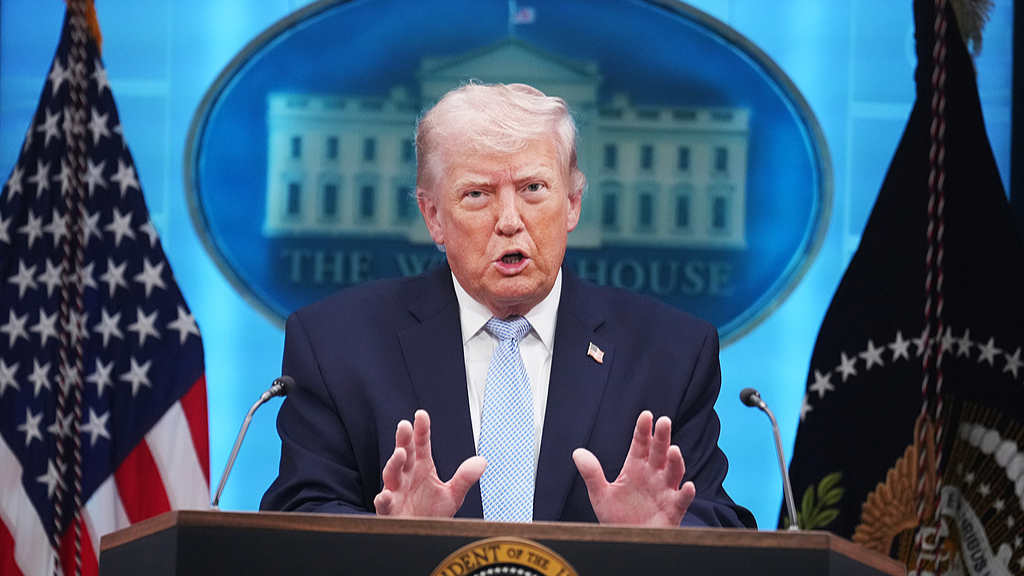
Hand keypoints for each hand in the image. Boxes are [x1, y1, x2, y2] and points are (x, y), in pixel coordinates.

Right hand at [374, 410, 486, 517]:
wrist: (422, 537)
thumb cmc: (432, 514)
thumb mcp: (453, 495)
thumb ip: (464, 478)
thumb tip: (481, 461)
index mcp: (422, 468)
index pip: (421, 444)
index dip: (421, 430)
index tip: (421, 415)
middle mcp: (407, 476)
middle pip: (404, 454)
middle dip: (403, 440)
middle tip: (404, 426)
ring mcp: (396, 492)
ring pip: (392, 475)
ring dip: (394, 464)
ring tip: (400, 454)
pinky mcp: (390, 511)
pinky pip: (384, 504)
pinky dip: (383, 500)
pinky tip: (386, 495)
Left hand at [572, 411, 695, 526]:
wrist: (626, 541)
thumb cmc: (616, 517)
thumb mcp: (600, 495)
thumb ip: (591, 474)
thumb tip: (577, 453)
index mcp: (635, 468)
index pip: (640, 444)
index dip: (643, 430)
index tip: (646, 416)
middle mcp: (653, 476)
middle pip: (659, 453)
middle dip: (662, 438)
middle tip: (664, 422)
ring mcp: (664, 491)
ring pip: (673, 473)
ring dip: (675, 462)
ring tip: (674, 450)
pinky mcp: (673, 510)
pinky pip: (681, 500)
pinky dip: (686, 494)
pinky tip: (688, 486)